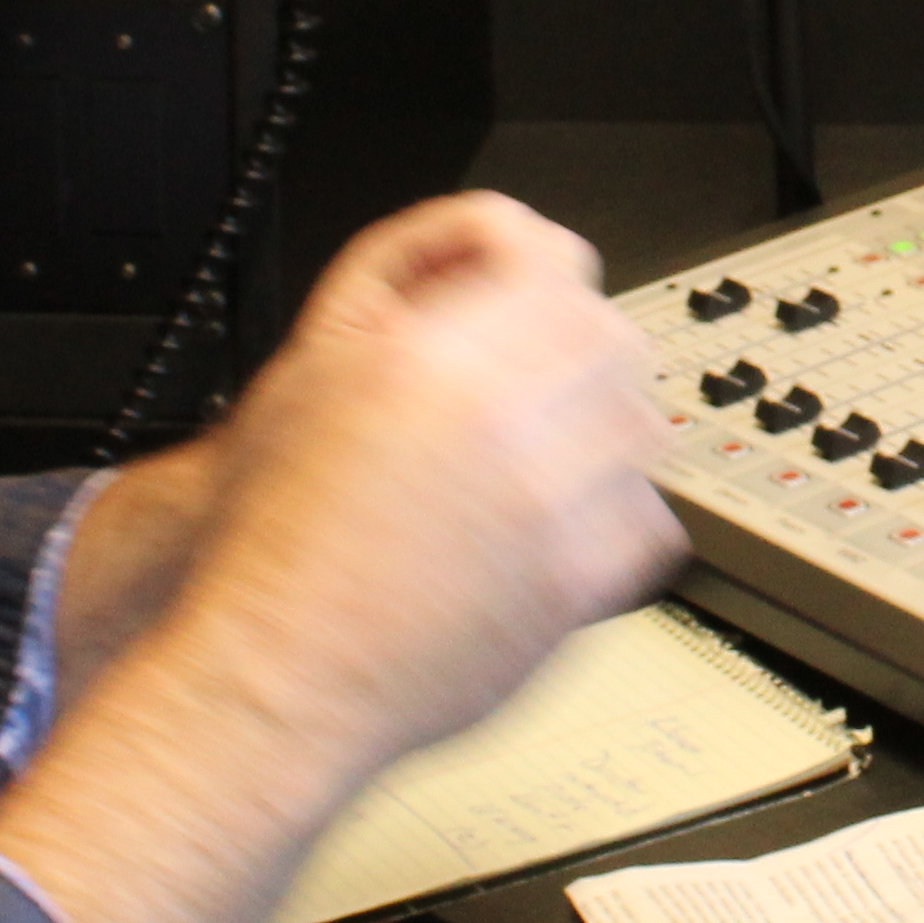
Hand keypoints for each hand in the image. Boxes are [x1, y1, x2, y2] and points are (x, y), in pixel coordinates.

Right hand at [154, 192, 682, 771]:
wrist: (280, 671)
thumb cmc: (276, 539)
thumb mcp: (312, 372)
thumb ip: (401, 287)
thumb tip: (489, 251)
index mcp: (426, 356)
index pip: (550, 261)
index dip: (548, 272)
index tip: (541, 295)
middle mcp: (496, 417)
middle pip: (607, 336)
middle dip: (583, 349)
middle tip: (549, 380)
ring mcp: (548, 500)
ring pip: (640, 423)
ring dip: (605, 428)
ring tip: (551, 456)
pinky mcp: (580, 579)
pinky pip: (647, 516)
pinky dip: (618, 514)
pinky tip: (562, 525)